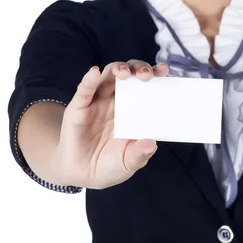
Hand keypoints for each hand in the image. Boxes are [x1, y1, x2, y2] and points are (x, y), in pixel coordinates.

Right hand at [54, 60, 168, 189]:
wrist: (81, 174)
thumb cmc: (109, 164)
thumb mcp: (128, 163)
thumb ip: (139, 154)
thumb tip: (151, 144)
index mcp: (133, 108)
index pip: (145, 84)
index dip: (154, 74)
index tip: (164, 70)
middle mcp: (116, 100)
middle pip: (129, 74)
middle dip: (139, 68)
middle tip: (147, 75)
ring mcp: (97, 101)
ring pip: (108, 76)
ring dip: (117, 69)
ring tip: (125, 73)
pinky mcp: (78, 108)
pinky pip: (84, 91)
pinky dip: (88, 80)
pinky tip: (93, 73)